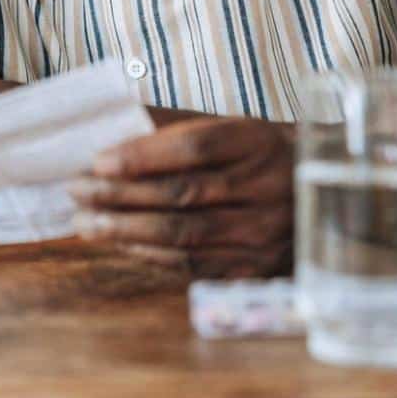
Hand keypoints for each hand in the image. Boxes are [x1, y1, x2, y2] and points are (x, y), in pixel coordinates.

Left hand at [69, 117, 294, 276]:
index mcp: (257, 141)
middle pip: (182, 194)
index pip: (193, 147)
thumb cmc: (255, 155)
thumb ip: (175, 133)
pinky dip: (150, 254)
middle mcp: (266, 188)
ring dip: (125, 230)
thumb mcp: (230, 129)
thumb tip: (107, 141)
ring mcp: (265, 233)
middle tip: (77, 192)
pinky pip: (194, 266)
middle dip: (119, 195)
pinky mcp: (258, 268)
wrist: (319, 191)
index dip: (141, 155)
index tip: (97, 161)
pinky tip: (120, 243)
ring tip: (85, 223)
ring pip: (184, 235)